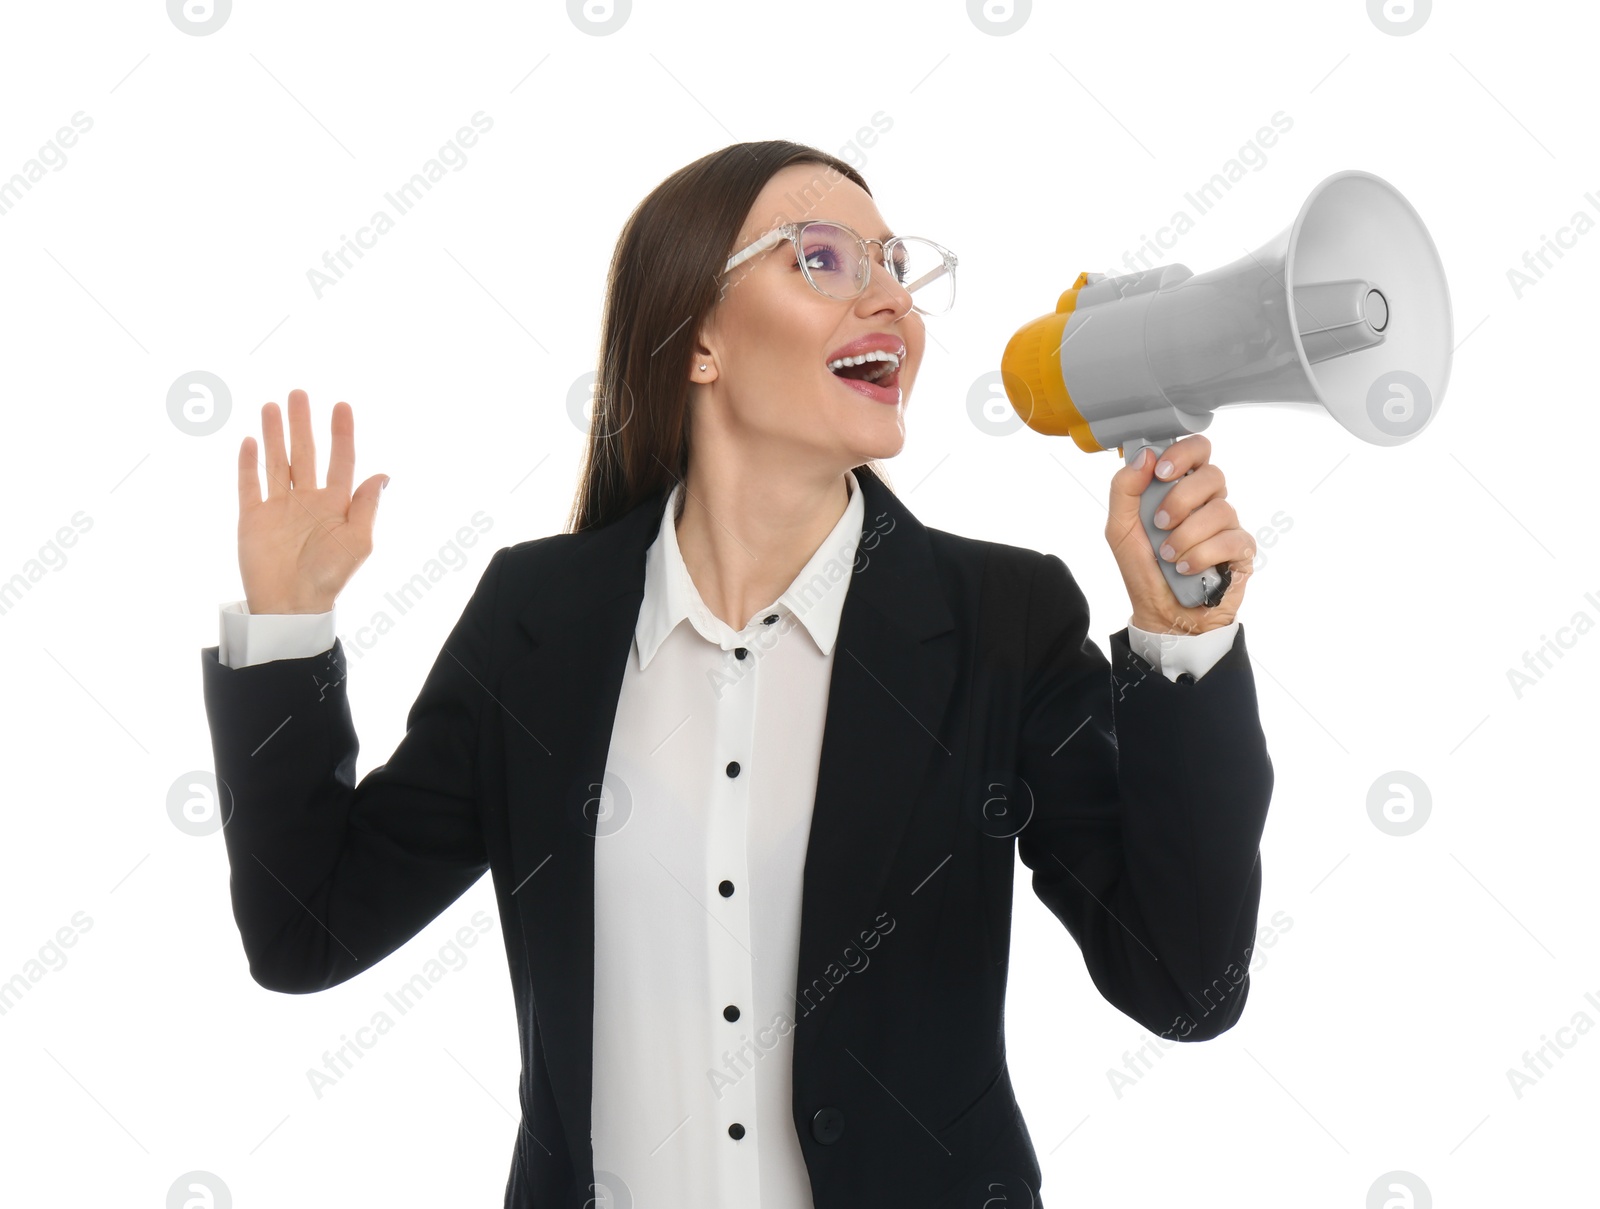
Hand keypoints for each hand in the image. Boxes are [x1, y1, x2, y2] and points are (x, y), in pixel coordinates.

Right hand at [237, 388, 387, 614]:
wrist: (290, 605)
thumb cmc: (330, 577)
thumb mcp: (358, 541)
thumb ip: (367, 506)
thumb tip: (383, 475)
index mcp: (336, 504)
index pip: (341, 459)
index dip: (341, 433)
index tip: (341, 405)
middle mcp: (307, 501)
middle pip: (305, 453)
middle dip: (302, 423)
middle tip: (298, 393)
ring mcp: (279, 508)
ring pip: (277, 462)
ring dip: (274, 434)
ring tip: (271, 406)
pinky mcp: (253, 518)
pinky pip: (250, 485)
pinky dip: (248, 463)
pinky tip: (250, 441)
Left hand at [1103, 434, 1253, 635]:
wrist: (1160, 613)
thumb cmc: (1144, 569)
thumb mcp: (1120, 528)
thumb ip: (1125, 489)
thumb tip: (1145, 454)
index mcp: (1181, 489)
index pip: (1197, 450)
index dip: (1183, 453)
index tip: (1161, 471)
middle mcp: (1208, 502)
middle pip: (1213, 475)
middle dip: (1181, 499)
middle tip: (1160, 523)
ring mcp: (1227, 525)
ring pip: (1221, 509)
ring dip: (1186, 536)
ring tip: (1169, 556)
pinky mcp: (1241, 551)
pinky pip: (1231, 540)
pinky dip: (1202, 556)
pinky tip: (1186, 569)